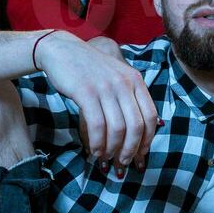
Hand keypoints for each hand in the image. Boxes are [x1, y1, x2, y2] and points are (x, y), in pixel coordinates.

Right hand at [34, 30, 156, 174]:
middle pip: (136, 125)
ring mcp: (106, 87)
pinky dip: (97, 142)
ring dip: (112, 149)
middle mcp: (124, 83)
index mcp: (136, 80)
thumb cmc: (90, 70)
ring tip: (106, 158)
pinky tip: (94, 150)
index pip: (150, 116)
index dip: (147, 139)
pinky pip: (97, 125)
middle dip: (131, 149)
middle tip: (122, 162)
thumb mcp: (117, 78)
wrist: (62, 50)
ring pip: (117, 128)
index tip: (141, 154)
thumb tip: (142, 130)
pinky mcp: (86, 92)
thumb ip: (130, 98)